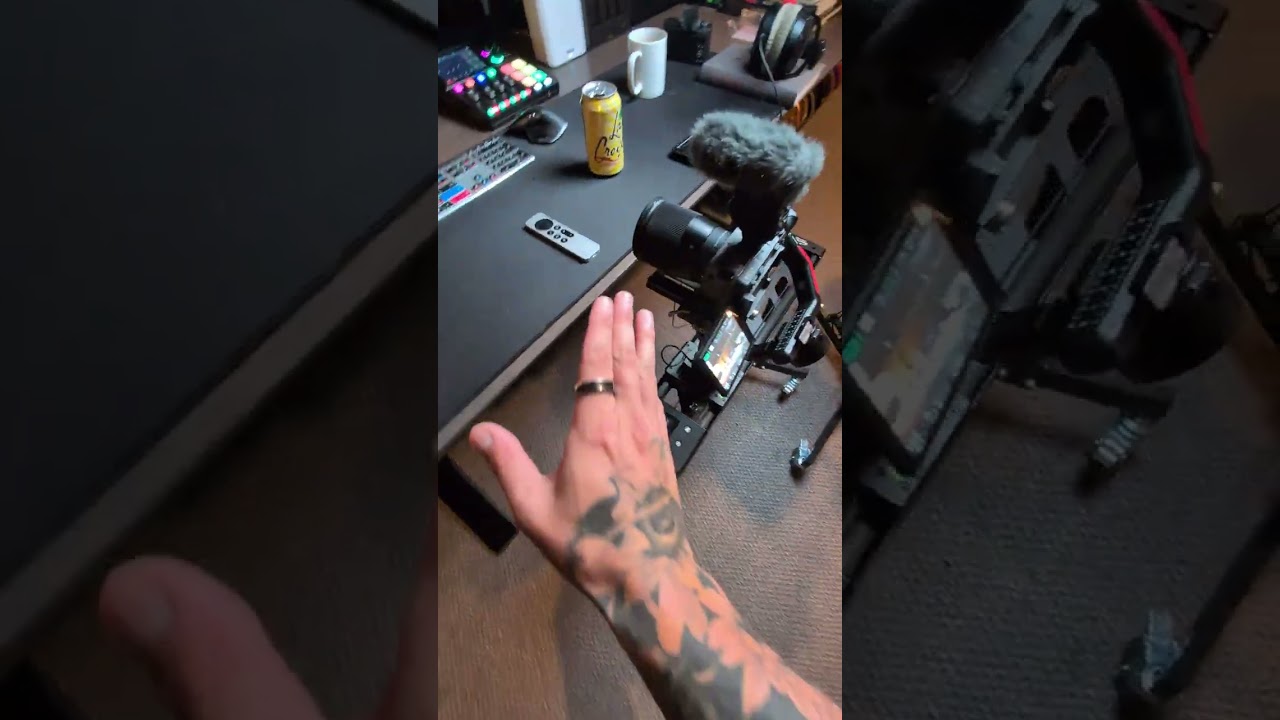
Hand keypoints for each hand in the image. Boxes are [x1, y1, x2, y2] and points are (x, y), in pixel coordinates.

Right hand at [472, 293, 842, 719]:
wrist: (647, 574)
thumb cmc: (592, 544)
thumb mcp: (534, 507)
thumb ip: (507, 463)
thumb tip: (481, 432)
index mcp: (595, 433)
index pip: (598, 368)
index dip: (599, 333)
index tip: (603, 305)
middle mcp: (628, 427)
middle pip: (627, 364)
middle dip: (623, 328)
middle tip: (624, 299)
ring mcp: (651, 439)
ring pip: (647, 379)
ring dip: (643, 346)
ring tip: (642, 319)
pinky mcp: (663, 454)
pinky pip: (658, 401)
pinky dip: (654, 375)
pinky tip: (652, 371)